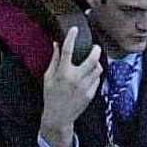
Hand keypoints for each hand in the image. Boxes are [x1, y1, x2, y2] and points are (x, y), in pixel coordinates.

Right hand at [39, 27, 101, 146]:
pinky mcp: (91, 93)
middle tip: (95, 47)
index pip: (68, 50)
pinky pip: (98, 79)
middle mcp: (76, 79)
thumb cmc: (51, 96)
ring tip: (91, 63)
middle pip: (92, 58)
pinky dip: (95, 75)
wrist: (58, 117)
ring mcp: (85, 86)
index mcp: (63, 73)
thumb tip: (56, 44)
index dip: (72, 37)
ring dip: (96, 63)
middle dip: (96, 49)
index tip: (75, 29)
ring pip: (98, 68)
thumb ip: (54, 60)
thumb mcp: (48, 77)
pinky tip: (89, 76)